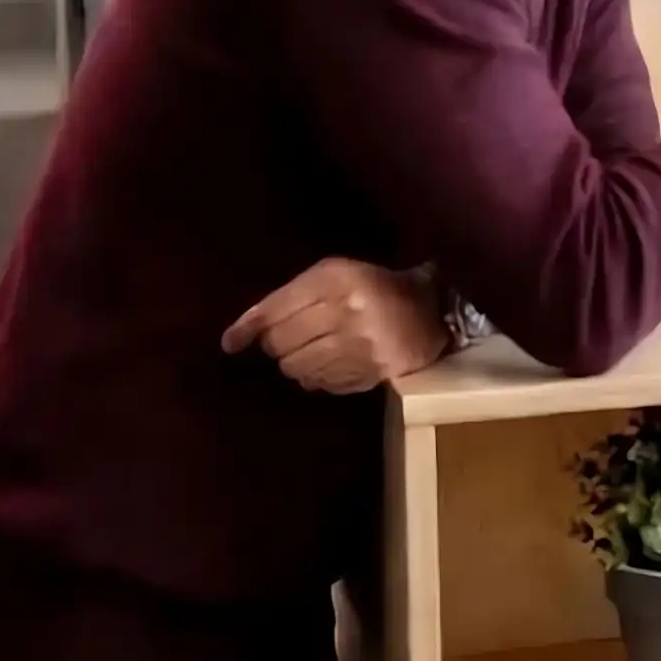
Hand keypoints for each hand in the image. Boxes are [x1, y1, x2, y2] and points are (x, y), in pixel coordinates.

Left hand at [222, 259, 450, 394]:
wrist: (430, 311)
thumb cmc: (372, 288)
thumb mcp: (332, 276)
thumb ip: (285, 299)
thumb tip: (234, 338)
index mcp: (337, 280)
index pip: (276, 310)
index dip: (248, 329)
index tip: (230, 344)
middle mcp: (348, 312)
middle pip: (281, 344)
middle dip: (278, 345)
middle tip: (292, 339)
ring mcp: (361, 346)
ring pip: (297, 368)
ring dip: (297, 363)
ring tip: (315, 351)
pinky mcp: (371, 373)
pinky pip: (321, 384)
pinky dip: (317, 378)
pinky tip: (332, 363)